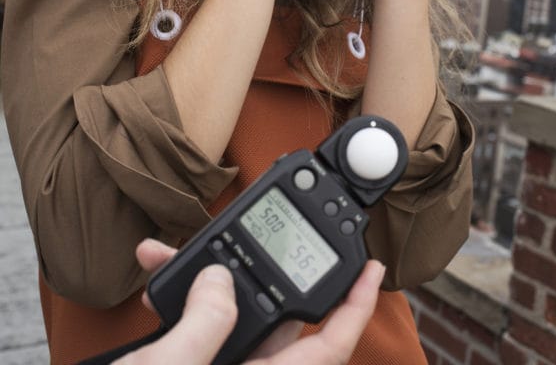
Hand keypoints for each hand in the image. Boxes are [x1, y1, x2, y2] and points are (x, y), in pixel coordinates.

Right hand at [113, 238, 383, 364]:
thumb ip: (206, 322)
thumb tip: (220, 279)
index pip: (330, 346)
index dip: (355, 306)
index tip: (373, 268)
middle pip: (273, 316)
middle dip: (252, 267)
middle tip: (247, 231)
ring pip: (227, 316)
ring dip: (200, 282)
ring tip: (170, 257)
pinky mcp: (194, 364)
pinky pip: (198, 328)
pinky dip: (179, 303)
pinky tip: (155, 281)